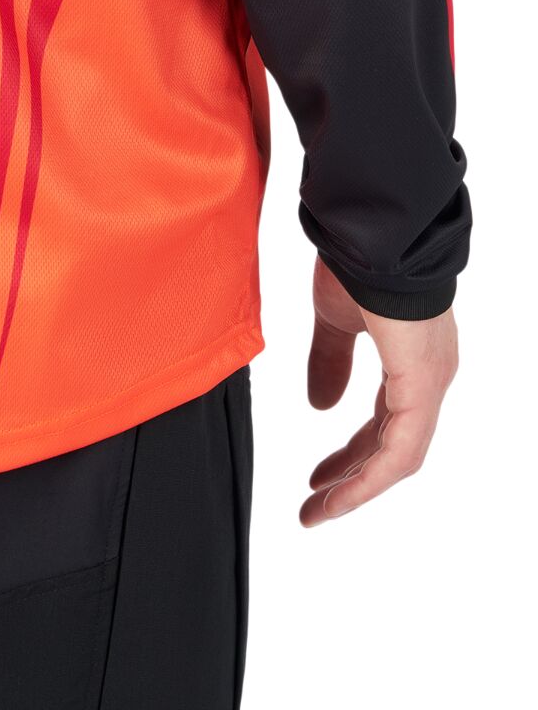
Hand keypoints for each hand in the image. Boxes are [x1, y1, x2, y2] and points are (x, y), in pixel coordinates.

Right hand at [300, 258, 457, 526]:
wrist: (372, 236)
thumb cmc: (356, 265)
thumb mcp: (333, 321)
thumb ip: (329, 363)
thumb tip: (319, 405)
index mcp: (410, 361)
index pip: (384, 423)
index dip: (351, 454)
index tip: (316, 478)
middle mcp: (428, 378)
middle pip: (392, 446)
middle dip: (351, 478)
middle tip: (314, 504)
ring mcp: (430, 383)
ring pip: (400, 456)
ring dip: (358, 487)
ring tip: (319, 510)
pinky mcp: (422, 386)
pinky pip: (402, 449)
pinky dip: (371, 476)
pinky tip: (341, 491)